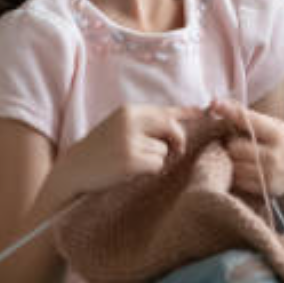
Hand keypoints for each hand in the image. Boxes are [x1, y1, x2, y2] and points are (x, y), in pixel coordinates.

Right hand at [51, 104, 197, 198]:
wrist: (73, 170)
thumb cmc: (101, 151)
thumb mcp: (122, 128)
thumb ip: (149, 123)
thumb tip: (184, 117)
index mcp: (130, 111)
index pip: (167, 110)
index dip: (190, 113)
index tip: (210, 110)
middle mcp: (131, 121)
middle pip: (173, 128)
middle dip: (176, 142)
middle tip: (171, 153)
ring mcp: (129, 140)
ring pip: (165, 150)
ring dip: (156, 160)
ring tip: (133, 163)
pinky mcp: (129, 160)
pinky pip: (157, 165)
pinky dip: (150, 171)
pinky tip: (131, 171)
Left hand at [208, 99, 283, 199]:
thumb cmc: (282, 142)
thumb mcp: (273, 125)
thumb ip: (248, 117)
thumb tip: (218, 103)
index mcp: (276, 134)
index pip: (248, 120)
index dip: (230, 112)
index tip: (215, 104)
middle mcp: (273, 155)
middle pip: (234, 147)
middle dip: (230, 144)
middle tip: (233, 143)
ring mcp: (269, 174)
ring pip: (233, 165)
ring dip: (230, 160)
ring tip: (237, 156)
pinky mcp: (264, 189)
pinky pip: (237, 180)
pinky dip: (235, 174)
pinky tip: (242, 169)